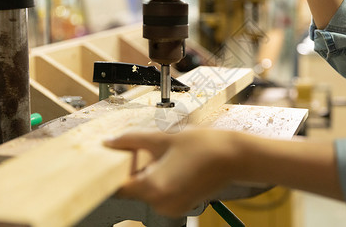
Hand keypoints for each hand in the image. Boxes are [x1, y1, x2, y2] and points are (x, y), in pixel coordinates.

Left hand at [103, 128, 239, 216]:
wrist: (234, 157)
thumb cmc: (205, 146)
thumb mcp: (164, 138)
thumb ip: (132, 140)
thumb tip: (110, 141)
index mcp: (155, 188)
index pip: (118, 187)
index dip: (112, 172)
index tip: (110, 159)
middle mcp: (162, 204)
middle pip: (132, 190)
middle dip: (131, 170)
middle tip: (136, 151)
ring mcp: (172, 208)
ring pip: (146, 192)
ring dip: (145, 175)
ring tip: (159, 156)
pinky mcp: (180, 206)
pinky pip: (159, 194)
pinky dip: (158, 181)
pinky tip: (169, 165)